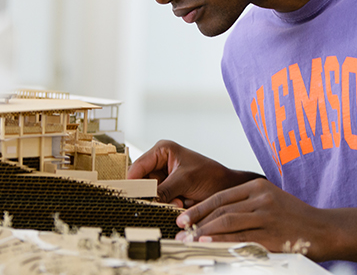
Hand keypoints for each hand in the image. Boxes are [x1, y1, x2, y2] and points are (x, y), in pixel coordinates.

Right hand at [127, 140, 260, 207]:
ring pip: (150, 193)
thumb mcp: (185, 181)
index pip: (138, 166)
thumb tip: (146, 200)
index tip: (128, 196)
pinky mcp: (168, 191)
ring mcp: (163, 178)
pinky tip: (180, 204)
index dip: (132, 182)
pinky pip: (159, 200)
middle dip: (151, 194)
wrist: (228, 188)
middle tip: (162, 201)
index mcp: (162, 150)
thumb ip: (162, 189)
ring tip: (178, 202)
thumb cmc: (211, 176)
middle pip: (141, 181)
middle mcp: (159, 163)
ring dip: (161, 201)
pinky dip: (167, 205)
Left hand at [174, 178, 337, 259]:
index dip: (199, 207)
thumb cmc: (296, 218)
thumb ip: (248, 205)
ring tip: (189, 239)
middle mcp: (261, 198)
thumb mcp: (272, 201)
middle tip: (181, 231)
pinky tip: (209, 245)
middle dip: (197, 221)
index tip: (183, 217)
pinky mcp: (272, 235)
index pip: (221, 196)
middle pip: (221, 210)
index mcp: (258, 187)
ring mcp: (267, 216)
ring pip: (228, 223)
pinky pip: (241, 239)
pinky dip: (222, 242)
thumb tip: (216, 218)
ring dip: (205, 232)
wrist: (325, 229)